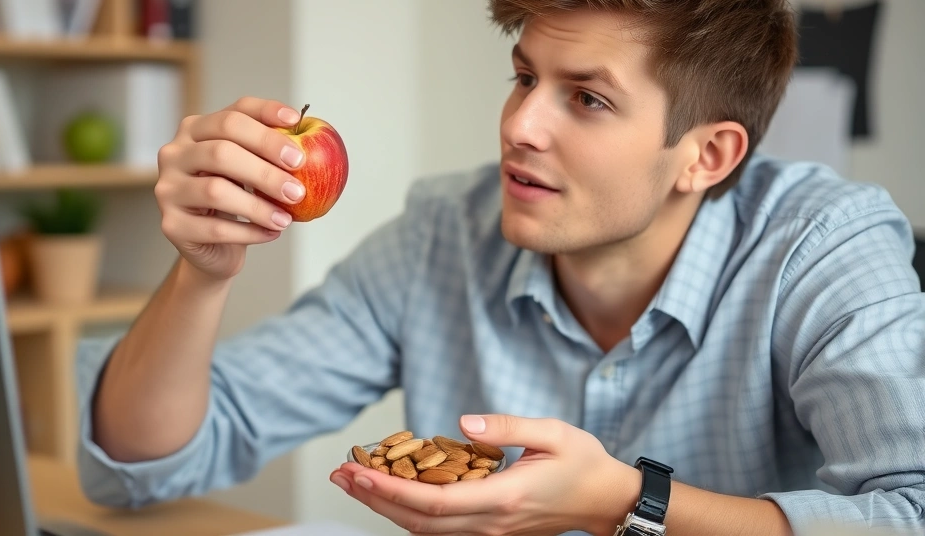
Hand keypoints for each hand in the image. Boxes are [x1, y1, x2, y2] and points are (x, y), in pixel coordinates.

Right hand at [154, 97, 307, 280]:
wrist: (211, 244)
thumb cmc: (235, 197)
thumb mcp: (249, 167)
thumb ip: (268, 151)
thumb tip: (308, 135)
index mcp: (195, 129)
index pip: (232, 114)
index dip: (266, 116)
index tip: (297, 124)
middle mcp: (174, 154)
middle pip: (222, 151)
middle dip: (266, 169)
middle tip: (298, 187)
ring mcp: (168, 189)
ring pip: (216, 191)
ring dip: (259, 206)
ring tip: (287, 218)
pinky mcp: (171, 225)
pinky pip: (215, 228)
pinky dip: (250, 232)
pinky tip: (272, 232)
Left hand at [329, 415, 640, 535]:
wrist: (607, 501)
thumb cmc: (583, 463)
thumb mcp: (553, 433)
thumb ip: (507, 427)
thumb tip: (463, 422)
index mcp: (504, 498)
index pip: (434, 503)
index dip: (390, 490)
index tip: (357, 472)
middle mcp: (491, 524)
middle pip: (418, 522)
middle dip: (374, 500)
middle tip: (338, 474)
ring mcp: (490, 532)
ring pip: (425, 530)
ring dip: (385, 507)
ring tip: (353, 481)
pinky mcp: (490, 531)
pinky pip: (440, 528)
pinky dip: (408, 512)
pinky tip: (390, 492)